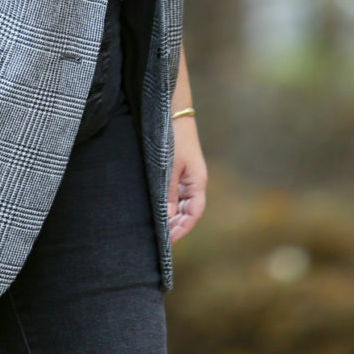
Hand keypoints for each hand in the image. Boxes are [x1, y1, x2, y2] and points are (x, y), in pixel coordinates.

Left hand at [167, 116, 206, 243]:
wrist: (173, 113)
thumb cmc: (173, 139)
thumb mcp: (170, 167)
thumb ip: (169, 192)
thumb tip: (168, 217)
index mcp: (197, 182)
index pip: (194, 214)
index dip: (183, 228)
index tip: (168, 240)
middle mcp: (195, 182)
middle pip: (189, 212)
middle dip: (176, 226)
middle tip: (159, 239)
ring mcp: (187, 177)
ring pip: (182, 204)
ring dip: (172, 217)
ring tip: (157, 228)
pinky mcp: (179, 171)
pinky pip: (176, 194)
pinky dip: (169, 204)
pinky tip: (158, 210)